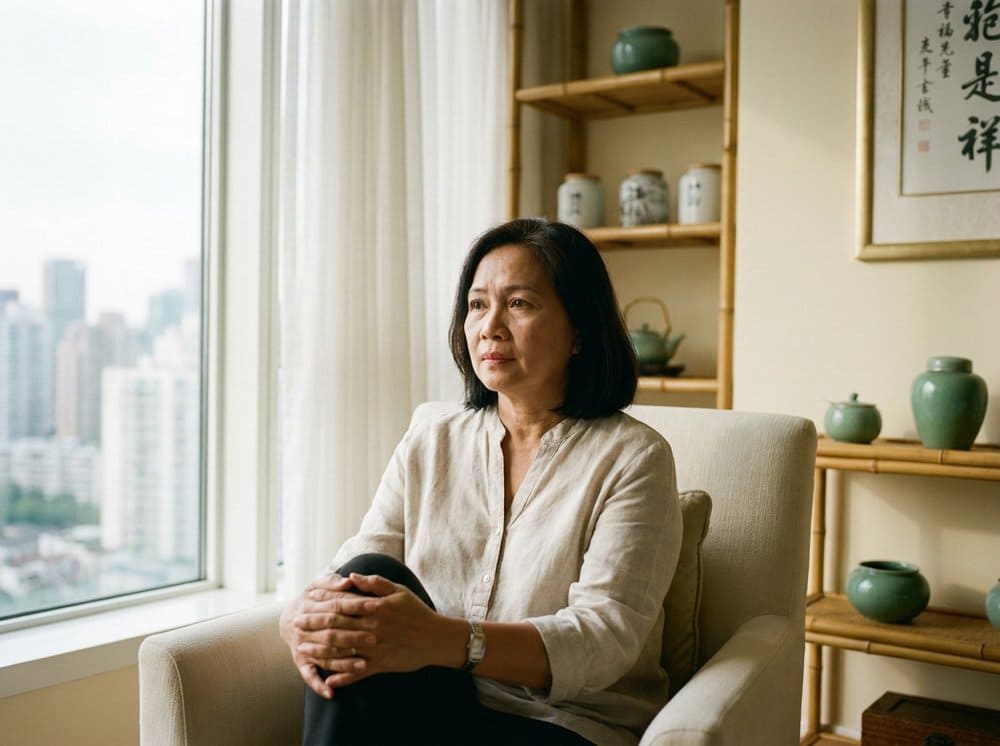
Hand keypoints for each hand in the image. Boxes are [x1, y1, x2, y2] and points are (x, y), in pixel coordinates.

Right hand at [279, 574, 374, 698]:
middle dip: (353, 636)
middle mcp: (305, 628)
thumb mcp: (318, 584)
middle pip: (331, 633)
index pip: (336, 606)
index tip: (375, 607)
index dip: (355, 606)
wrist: (290, 617)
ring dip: (343, 663)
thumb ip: (333, 581)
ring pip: (323, 656)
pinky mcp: (301, 662)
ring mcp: (302, 646)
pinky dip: (318, 686)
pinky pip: (309, 676)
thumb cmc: (313, 598)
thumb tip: (349, 580)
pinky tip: (331, 694)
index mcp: (310, 606)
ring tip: (363, 666)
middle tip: (374, 639)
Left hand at [294, 572, 452, 689]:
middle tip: (295, 624)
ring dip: (320, 650)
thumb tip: (352, 576)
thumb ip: (374, 584)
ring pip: (341, 650)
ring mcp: (375, 648)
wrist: (436, 638)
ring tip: (302, 649)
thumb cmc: (417, 612)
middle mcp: (372, 628)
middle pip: (336, 626)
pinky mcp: (380, 665)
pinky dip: (342, 677)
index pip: (342, 603)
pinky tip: (327, 680)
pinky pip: (357, 673)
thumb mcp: (399, 591)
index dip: (322, 602)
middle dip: (313, 624)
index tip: (306, 601)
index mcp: (375, 608)